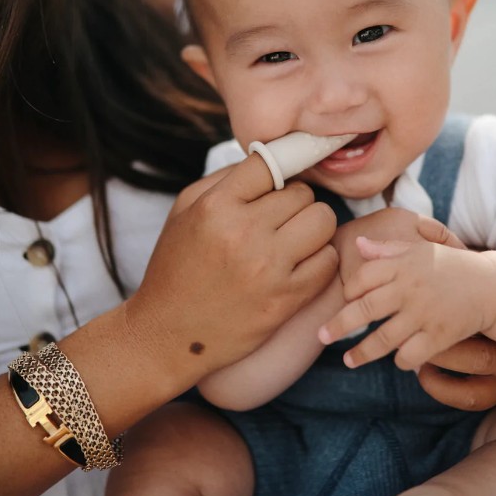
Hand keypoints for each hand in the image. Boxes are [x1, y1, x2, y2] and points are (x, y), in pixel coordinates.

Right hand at [128, 152, 337, 380]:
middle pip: (303, 194)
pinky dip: (319, 260)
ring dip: (313, 229)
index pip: (271, 163)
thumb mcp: (184, 211)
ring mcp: (268, 268)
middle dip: (295, 204)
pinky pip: (328, 261)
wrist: (167, 335)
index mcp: (216, 207)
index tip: (279, 184)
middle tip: (279, 221)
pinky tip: (299, 266)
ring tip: (293, 241)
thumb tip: (270, 160)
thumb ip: (225, 179)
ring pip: (323, 221)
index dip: (279, 171)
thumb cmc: (176, 269)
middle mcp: (243, 233)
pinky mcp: (286, 299)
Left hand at [320, 214, 495, 407]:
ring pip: (383, 339)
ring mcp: (424, 314)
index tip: (345, 300)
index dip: (349, 292)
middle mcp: (409, 289)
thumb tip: (359, 244)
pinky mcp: (439, 335)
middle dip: (338, 327)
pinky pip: (410, 355)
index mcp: (402, 265)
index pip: (361, 279)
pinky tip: (397, 360)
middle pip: (364, 311)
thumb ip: (389, 250)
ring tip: (348, 361)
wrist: (491, 285)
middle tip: (321, 337)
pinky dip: (401, 360)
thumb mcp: (421, 250)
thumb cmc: (450, 266)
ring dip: (362, 354)